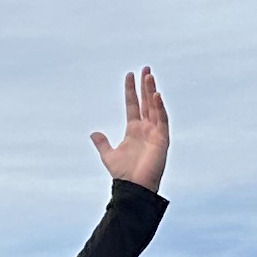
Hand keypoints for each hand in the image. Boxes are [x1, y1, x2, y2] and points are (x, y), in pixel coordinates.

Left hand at [91, 66, 169, 193]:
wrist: (133, 188)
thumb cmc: (123, 174)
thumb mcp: (109, 156)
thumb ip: (102, 143)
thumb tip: (94, 133)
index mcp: (134, 130)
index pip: (133, 105)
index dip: (131, 90)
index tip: (129, 74)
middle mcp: (146, 129)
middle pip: (146, 102)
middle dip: (145, 85)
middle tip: (145, 68)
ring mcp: (155, 133)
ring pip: (155, 108)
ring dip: (152, 92)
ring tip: (149, 76)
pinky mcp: (162, 140)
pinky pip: (162, 120)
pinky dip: (160, 108)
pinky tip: (156, 95)